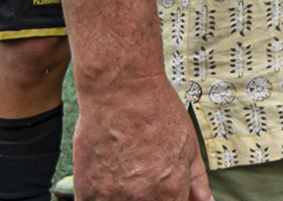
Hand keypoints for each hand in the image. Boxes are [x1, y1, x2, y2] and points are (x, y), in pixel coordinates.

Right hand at [72, 79, 212, 200]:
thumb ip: (196, 181)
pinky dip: (102, 197)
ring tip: (128, 174)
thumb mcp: (189, 145)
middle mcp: (141, 200)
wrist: (121, 93)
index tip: (168, 193)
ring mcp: (110, 198)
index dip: (173, 200)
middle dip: (150, 199)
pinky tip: (109, 179)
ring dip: (125, 198)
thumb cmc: (156, 113)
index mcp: (170, 192)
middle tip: (144, 178)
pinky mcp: (86, 191)